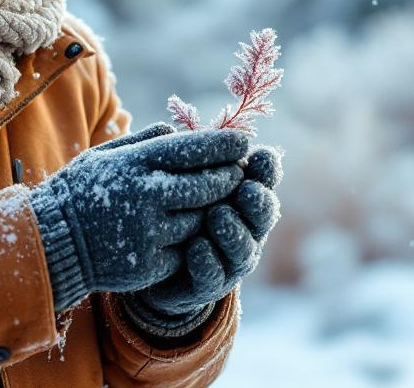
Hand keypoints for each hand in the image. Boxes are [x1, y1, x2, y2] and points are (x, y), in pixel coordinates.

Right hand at [28, 122, 248, 311]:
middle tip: (238, 172)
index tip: (242, 142)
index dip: (223, 145)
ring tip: (208, 202)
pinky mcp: (151, 263)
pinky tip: (179, 232)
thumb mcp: (104, 155)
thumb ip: (143, 141)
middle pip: (208, 185)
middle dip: (228, 177)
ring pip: (202, 219)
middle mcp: (146, 195)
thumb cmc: (80, 192)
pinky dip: (188, 240)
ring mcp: (150, 232)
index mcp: (135, 163)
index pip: (193, 149)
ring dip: (208, 211)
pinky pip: (186, 248)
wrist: (53, 243)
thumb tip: (178, 131)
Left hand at [123, 143, 281, 323]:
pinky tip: (195, 247)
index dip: (265, 171)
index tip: (258, 156)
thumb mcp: (174, 181)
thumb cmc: (170, 209)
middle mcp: (244, 230)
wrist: (148, 263)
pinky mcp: (206, 286)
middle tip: (246, 189)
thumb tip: (165, 126)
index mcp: (240, 199)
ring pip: (243, 249)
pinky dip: (206, 261)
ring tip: (217, 215)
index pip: (263, 182)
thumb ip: (181, 159)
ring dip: (233, 232)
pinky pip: (212, 277)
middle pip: (264, 217)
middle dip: (258, 203)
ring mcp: (229, 261)